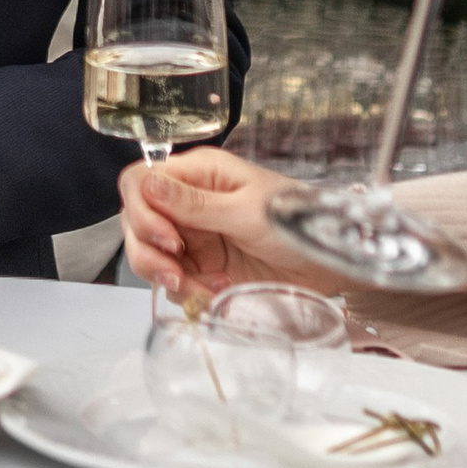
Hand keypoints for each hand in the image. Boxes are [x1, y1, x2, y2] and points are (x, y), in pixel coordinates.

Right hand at [120, 146, 353, 303]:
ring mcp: (194, 236)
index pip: (140, 181)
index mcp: (198, 174)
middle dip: (149, 253)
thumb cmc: (298, 221)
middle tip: (177, 275)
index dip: (141, 210)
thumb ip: (196, 204)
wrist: (330, 259)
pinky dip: (189, 293)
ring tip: (205, 290)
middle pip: (136, 222)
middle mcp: (188, 202)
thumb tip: (148, 184)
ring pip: (149, 255)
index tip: (168, 239)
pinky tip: (218, 293)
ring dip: (168, 278)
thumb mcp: (248, 211)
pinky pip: (174, 281)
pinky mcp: (202, 266)